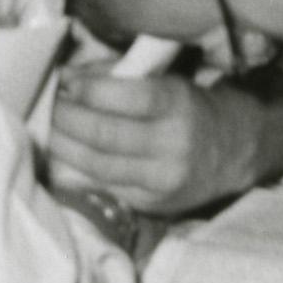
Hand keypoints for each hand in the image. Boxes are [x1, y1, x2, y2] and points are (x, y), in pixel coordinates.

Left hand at [50, 69, 282, 215]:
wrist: (235, 151)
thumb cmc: (191, 106)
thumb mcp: (166, 81)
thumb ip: (120, 78)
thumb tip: (69, 78)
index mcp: (177, 104)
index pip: (122, 96)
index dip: (85, 88)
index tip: (62, 79)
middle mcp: (173, 144)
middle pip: (104, 134)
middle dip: (66, 117)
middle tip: (47, 104)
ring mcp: (164, 180)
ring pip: (99, 165)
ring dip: (64, 146)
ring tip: (48, 129)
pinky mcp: (155, 204)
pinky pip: (107, 186)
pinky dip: (79, 170)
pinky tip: (64, 155)